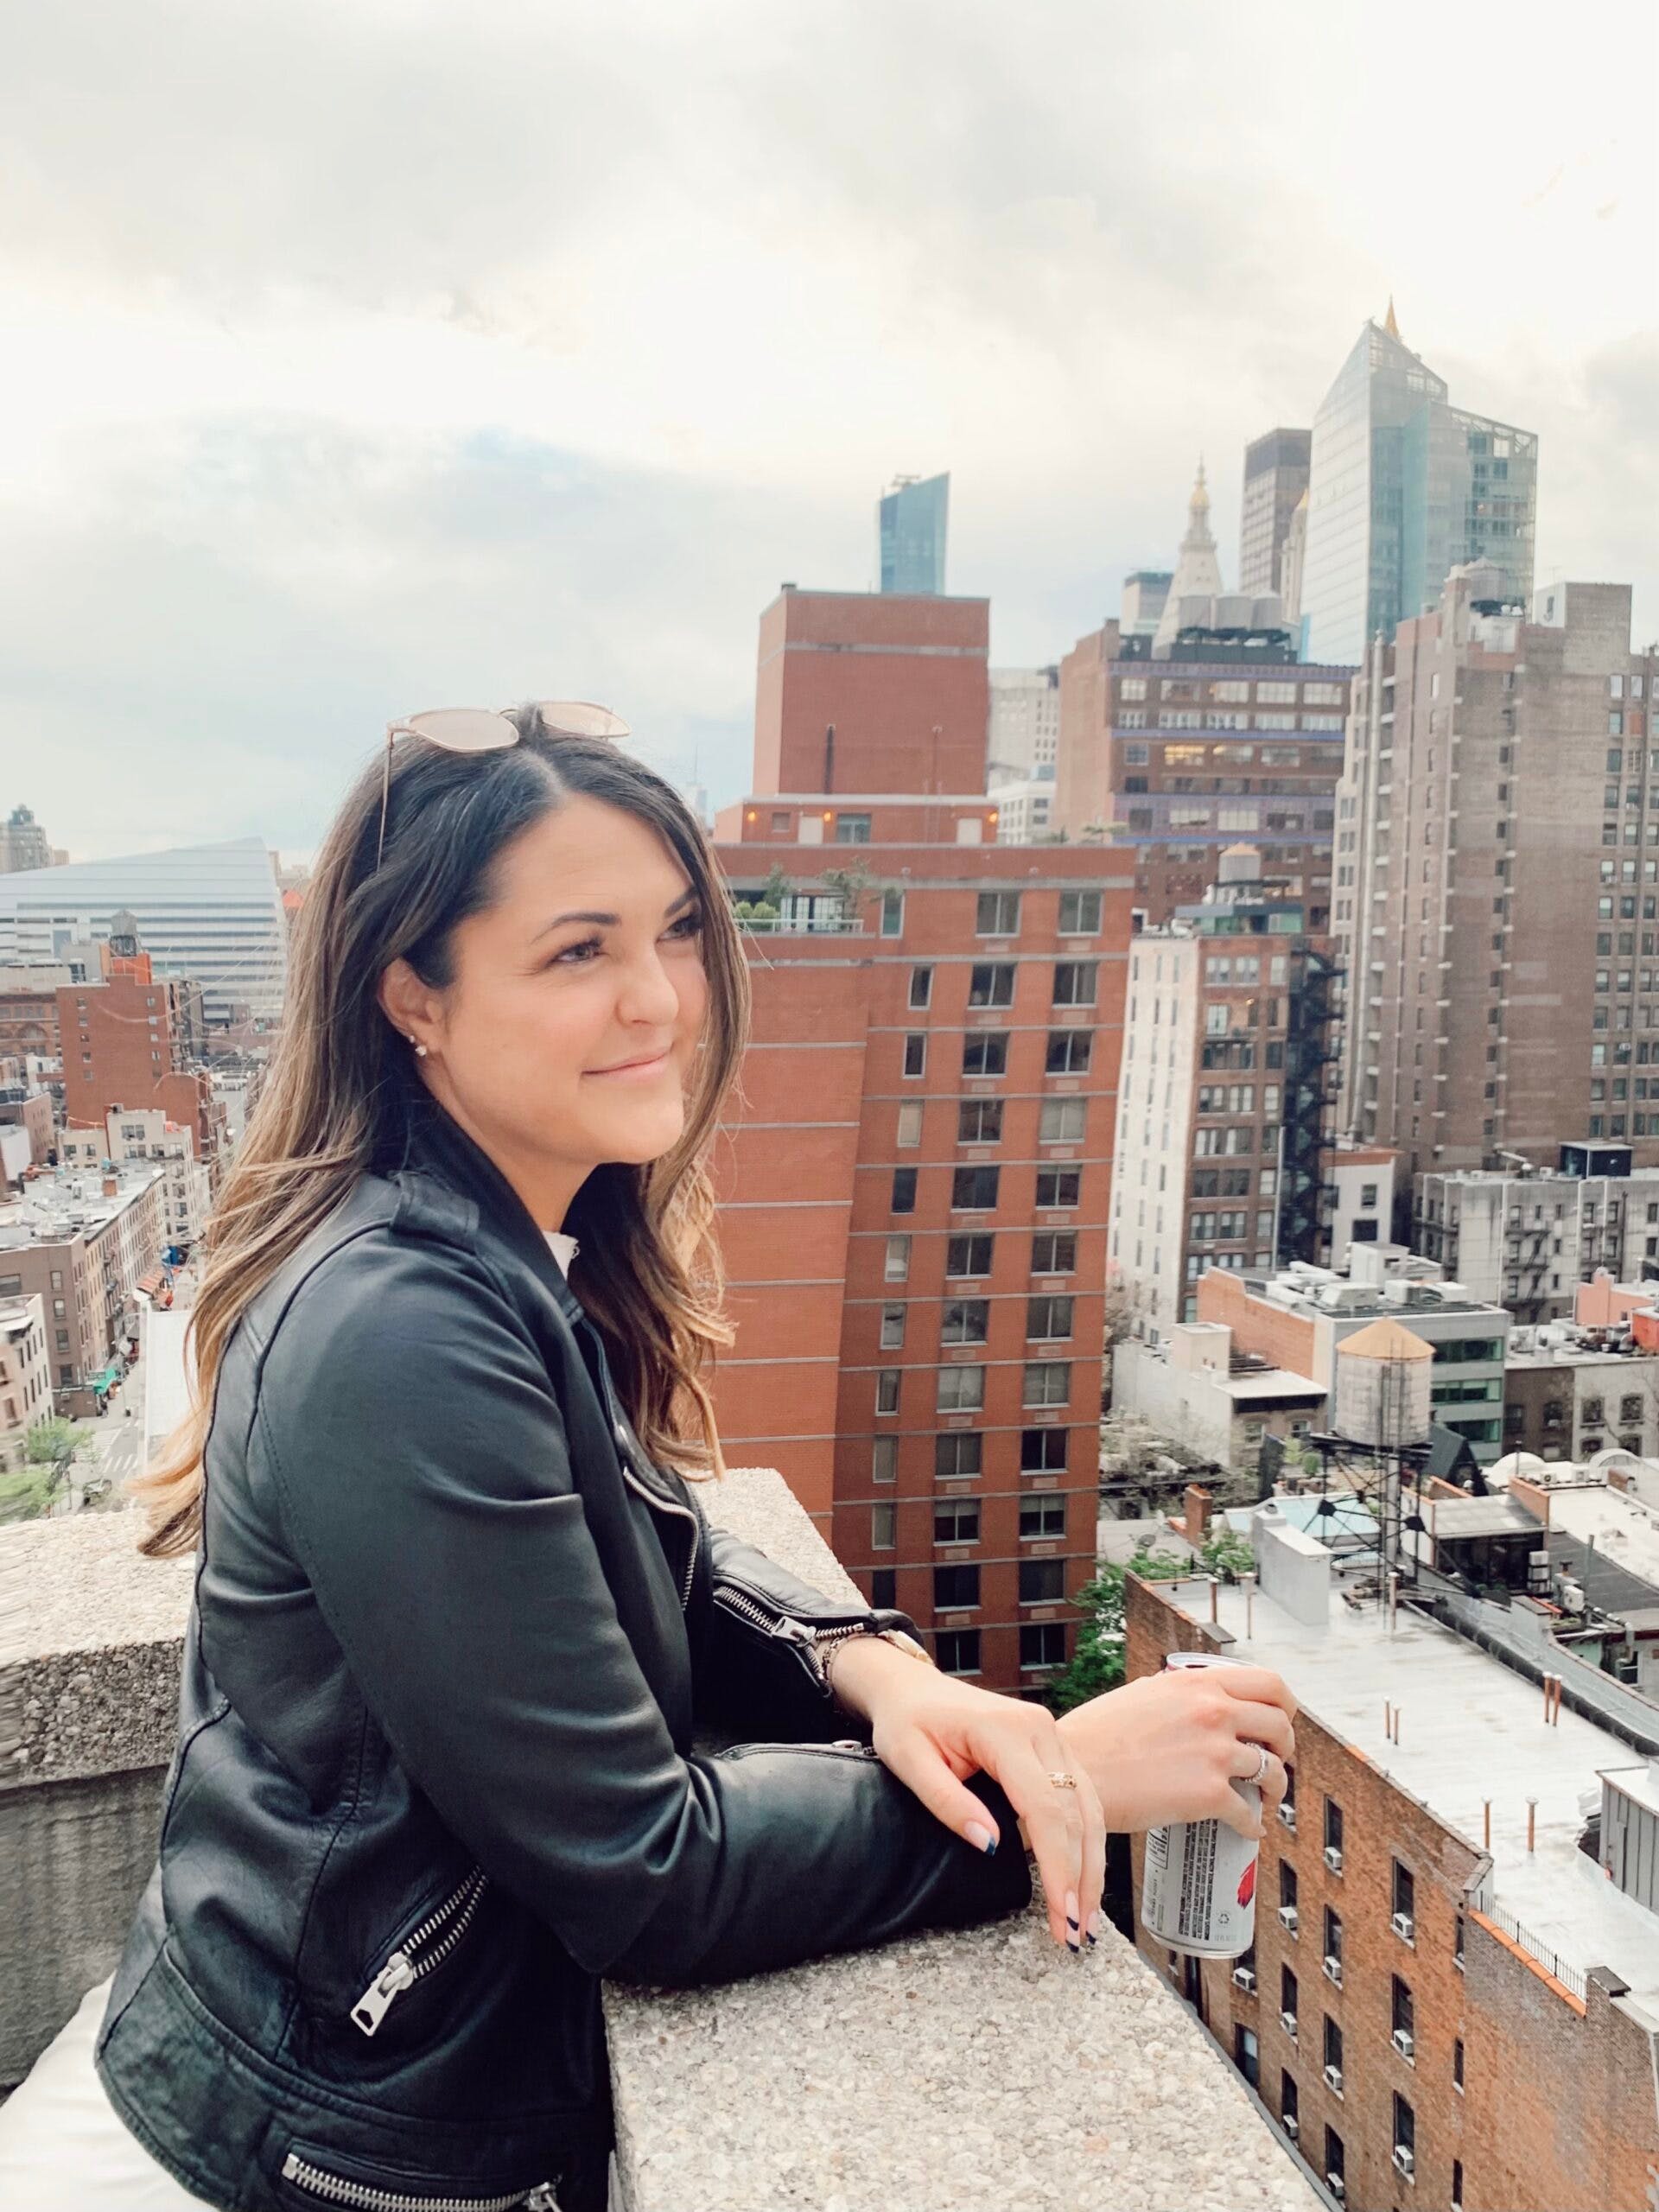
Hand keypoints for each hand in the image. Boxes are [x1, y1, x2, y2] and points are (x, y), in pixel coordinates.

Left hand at [828, 1638, 1104, 1950]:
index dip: (1057, 1865)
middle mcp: (1039, 1729)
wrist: (912, 1689)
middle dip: (1079, 1877)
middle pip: (1075, 1812)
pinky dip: (1087, 1842)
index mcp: (1005, 1730)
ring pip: (1088, 1807)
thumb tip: (988, 1846)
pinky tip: (1084, 1879)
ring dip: (1091, 1866)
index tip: (1062, 1912)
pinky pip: (1081, 1798)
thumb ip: (947, 1802)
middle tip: (1076, 1933)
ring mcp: (1051, 1736)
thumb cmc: (907, 1722)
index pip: (1044, 1807)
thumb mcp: (909, 1760)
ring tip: (1086, 1920)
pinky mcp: (1053, 1749)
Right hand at [1056, 1663, 1296, 1839]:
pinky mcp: (1208, 1794)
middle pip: (1281, 1726)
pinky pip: (1249, 1813)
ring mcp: (1214, 1753)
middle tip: (1274, 1760)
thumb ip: (1179, 1695)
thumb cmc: (1097, 1737)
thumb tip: (1199, 1700)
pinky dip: (1253, 1825)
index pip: (1269, 1684)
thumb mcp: (1143, 1695)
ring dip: (1274, 1788)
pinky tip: (1248, 1829)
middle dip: (1284, 1748)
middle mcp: (1213, 1712)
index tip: (1279, 1721)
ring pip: (1272, 1772)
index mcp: (1197, 1684)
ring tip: (1264, 1797)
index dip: (1284, 1706)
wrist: (1073, 1774)